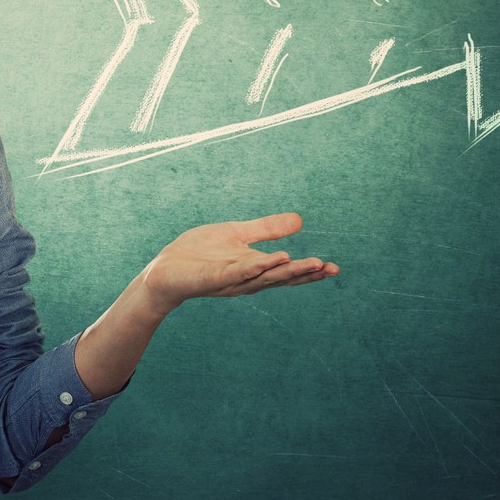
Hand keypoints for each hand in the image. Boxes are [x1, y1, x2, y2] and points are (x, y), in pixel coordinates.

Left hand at [140, 212, 337, 315]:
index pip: (286, 271)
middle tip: (331, 269)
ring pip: (265, 276)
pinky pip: (239, 272)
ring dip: (289, 271)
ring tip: (313, 264)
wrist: (165, 268)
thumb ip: (267, 229)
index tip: (334, 268)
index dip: (309, 271)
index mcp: (254, 268)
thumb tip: (300, 220)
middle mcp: (247, 278)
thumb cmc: (199, 253)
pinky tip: (276, 259)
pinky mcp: (214, 278)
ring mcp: (231, 279)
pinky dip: (258, 266)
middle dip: (306, 274)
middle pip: (281, 277)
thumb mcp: (237, 234)